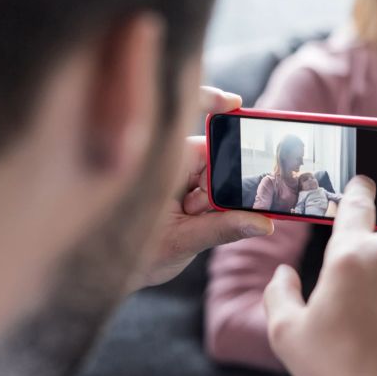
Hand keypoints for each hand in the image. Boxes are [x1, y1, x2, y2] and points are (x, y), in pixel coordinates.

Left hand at [131, 87, 273, 289]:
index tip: (234, 103)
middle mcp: (171, 164)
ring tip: (192, 220)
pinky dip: (212, 207)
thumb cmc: (134, 253)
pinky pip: (212, 190)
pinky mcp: (186, 191)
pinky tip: (196, 219)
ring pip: (216, 176)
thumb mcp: (182, 243)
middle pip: (215, 156)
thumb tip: (264, 223)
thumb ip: (224, 229)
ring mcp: (179, 176)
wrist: (112, 272)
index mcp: (162, 163)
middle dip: (217, 183)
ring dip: (213, 200)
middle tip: (198, 210)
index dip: (211, 104)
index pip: (191, 126)